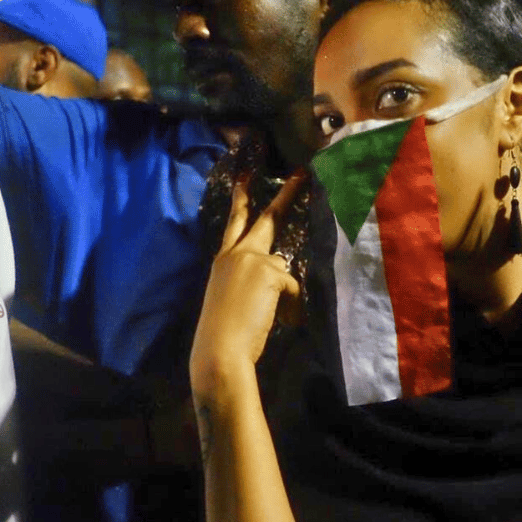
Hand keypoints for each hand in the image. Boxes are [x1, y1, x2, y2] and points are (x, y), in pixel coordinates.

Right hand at [190, 172, 304, 387]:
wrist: (219, 348)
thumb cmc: (226, 331)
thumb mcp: (235, 295)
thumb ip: (255, 277)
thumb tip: (281, 274)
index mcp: (224, 260)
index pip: (234, 223)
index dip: (240, 200)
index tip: (243, 178)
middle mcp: (236, 253)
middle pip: (267, 219)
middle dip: (286, 194)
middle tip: (302, 173)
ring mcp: (252, 259)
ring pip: (284, 270)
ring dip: (285, 297)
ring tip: (268, 317)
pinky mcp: (269, 271)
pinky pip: (293, 288)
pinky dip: (292, 307)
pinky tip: (278, 320)